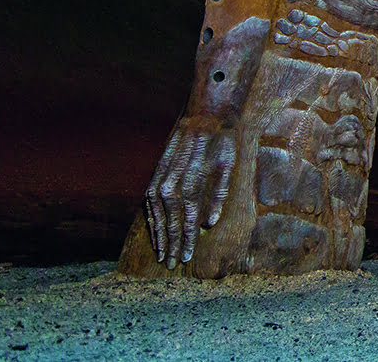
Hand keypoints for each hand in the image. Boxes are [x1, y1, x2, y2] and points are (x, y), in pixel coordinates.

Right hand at [145, 118, 235, 267]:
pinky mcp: (155, 173)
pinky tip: (154, 230)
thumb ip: (218, 196)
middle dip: (171, 246)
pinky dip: (150, 219)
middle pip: (169, 224)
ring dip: (158, 236)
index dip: (187, 243)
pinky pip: (148, 203)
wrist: (203, 113)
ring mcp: (159, 180)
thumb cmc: (221, 141)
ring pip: (155, 216)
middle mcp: (171, 185)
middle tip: (170, 265)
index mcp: (191, 185)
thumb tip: (208, 224)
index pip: (187, 223)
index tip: (186, 259)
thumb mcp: (228, 166)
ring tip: (161, 253)